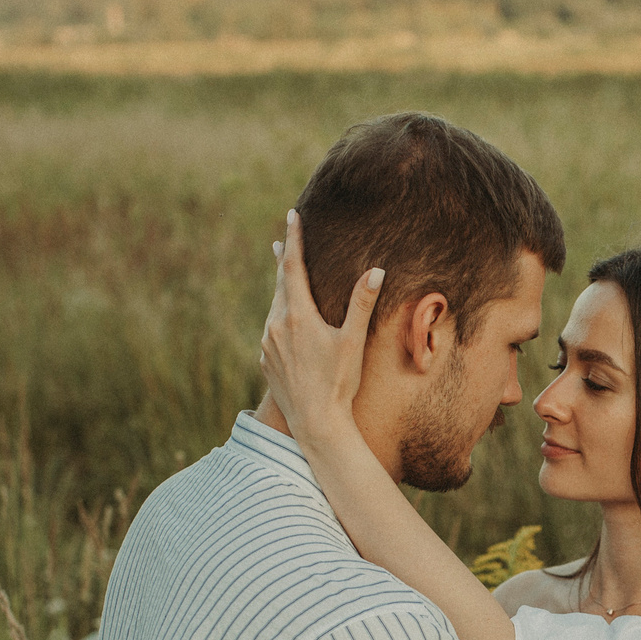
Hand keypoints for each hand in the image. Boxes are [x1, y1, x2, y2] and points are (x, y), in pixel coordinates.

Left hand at [260, 209, 382, 451]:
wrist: (314, 423)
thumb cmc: (338, 383)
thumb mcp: (353, 341)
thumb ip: (361, 303)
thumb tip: (376, 270)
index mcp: (297, 315)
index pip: (292, 267)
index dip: (293, 239)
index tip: (291, 216)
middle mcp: (276, 325)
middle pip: (279, 283)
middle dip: (283, 260)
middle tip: (282, 239)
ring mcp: (266, 343)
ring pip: (274, 307)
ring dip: (281, 289)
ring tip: (284, 276)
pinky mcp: (264, 360)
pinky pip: (271, 330)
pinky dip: (279, 317)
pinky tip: (285, 322)